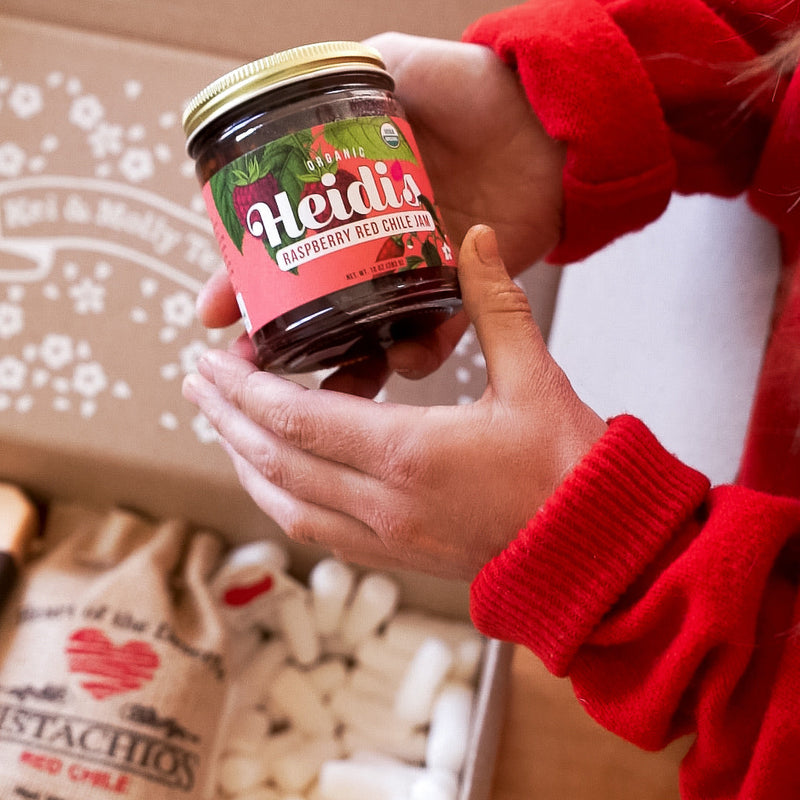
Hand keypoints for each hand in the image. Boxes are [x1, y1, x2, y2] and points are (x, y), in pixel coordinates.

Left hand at [183, 226, 604, 581]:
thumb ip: (494, 304)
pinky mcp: (396, 557)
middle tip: (196, 386)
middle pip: (276, 462)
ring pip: (287, 505)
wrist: (591, 550)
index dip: (245, 390)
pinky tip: (276, 479)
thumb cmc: (567, 468)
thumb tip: (473, 239)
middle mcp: (384, 504)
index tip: (211, 362)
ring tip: (222, 430)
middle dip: (227, 422)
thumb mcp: (534, 376)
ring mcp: (386, 539)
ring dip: (246, 465)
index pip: (298, 420)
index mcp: (409, 453)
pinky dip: (283, 500)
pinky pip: (317, 532)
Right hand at [195, 34, 565, 396]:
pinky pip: (436, 336)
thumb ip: (348, 75)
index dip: (243, 278)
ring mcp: (416, 272)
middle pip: (315, 304)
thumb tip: (291, 89)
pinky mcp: (463, 292)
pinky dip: (420, 353)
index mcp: (347, 202)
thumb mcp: (397, 66)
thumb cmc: (475, 89)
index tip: (215, 310)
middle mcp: (374, 244)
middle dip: (280, 341)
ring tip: (327, 385)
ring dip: (343, 366)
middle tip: (253, 363)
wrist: (546, 121)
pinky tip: (405, 360)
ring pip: (368, 334)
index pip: (281, 247)